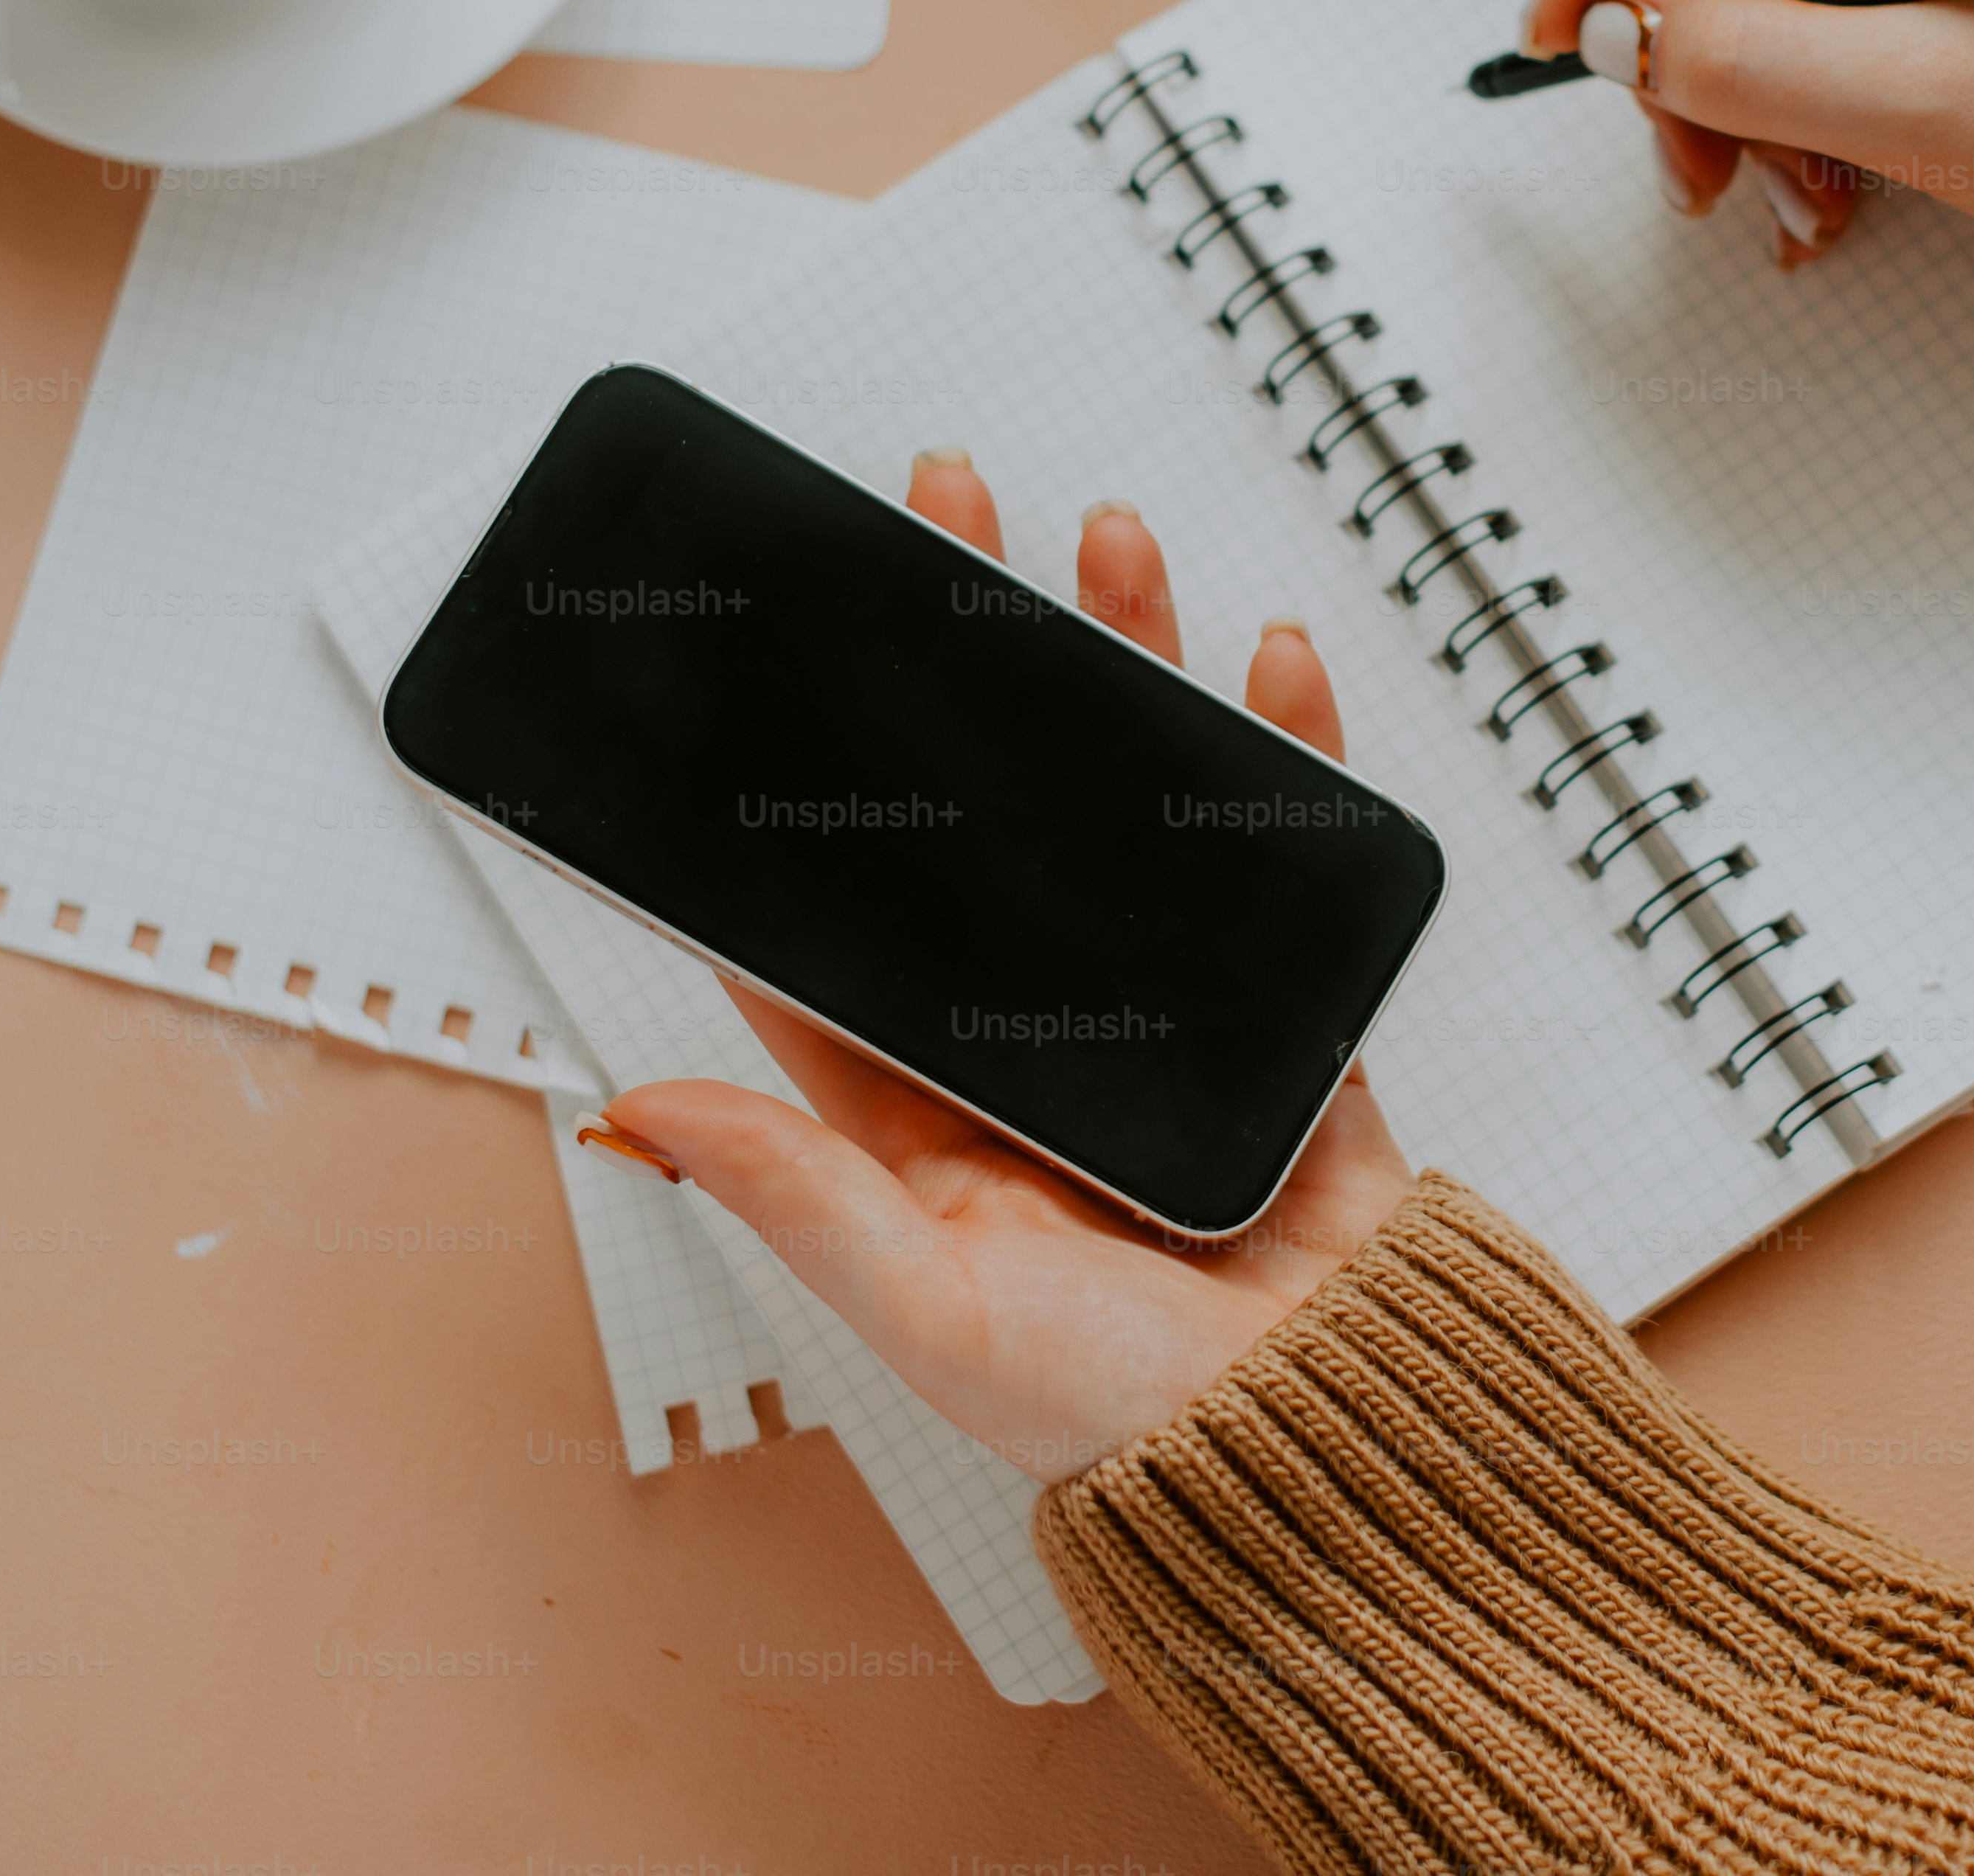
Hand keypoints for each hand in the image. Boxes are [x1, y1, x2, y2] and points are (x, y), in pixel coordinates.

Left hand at [593, 451, 1414, 1481]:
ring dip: (1119, 661)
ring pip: (1126, 796)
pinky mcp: (1284, 1014)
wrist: (1341, 1456)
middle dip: (967, 657)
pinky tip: (1265, 662)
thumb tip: (632, 1109)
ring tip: (1099, 542)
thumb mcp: (932, 1303)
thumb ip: (797, 1192)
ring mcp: (1161, 1013)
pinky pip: (1278, 853)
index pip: (835, 915)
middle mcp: (1032, 1040)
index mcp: (926, 1113)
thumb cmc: (1130, 1418)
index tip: (775, 655)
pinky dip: (1284, 750)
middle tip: (940, 518)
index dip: (802, 782)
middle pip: (986, 809)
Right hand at [1520, 0, 1973, 277]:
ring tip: (1776, 196)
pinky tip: (1830, 182)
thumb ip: (1749, 66)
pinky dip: (1797, 94)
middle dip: (1671, 30)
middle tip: (1688, 166)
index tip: (1582, 37)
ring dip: (1732, 83)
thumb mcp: (1927, 105)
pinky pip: (1822, 7)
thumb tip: (1619, 40)